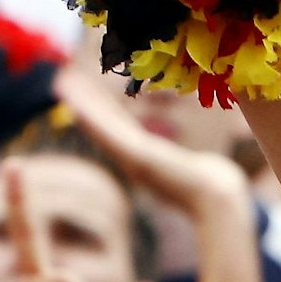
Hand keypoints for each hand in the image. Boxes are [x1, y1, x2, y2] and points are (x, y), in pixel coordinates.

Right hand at [54, 65, 252, 215]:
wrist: (217, 200)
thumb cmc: (218, 186)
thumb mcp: (203, 171)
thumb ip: (199, 168)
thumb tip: (212, 168)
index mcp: (148, 159)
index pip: (121, 128)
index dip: (103, 111)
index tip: (87, 94)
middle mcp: (136, 159)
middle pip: (105, 124)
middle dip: (85, 102)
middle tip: (63, 81)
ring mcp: (134, 159)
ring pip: (102, 127)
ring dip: (82, 104)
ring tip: (62, 82)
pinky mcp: (137, 158)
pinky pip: (110, 134)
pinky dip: (93, 119)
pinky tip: (76, 104)